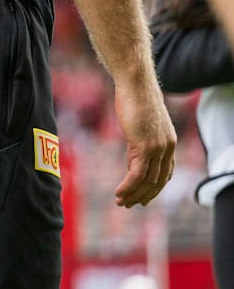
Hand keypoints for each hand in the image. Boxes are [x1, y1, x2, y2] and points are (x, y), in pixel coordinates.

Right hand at [113, 77, 175, 207]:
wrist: (136, 85)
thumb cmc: (135, 98)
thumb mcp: (141, 124)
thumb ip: (141, 142)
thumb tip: (134, 156)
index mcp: (169, 143)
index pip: (165, 172)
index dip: (154, 187)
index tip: (142, 197)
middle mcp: (168, 148)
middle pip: (158, 181)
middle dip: (144, 195)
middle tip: (129, 204)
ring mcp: (158, 148)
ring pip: (148, 180)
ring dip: (133, 194)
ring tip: (120, 202)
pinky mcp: (146, 147)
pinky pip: (137, 174)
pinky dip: (128, 186)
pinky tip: (119, 193)